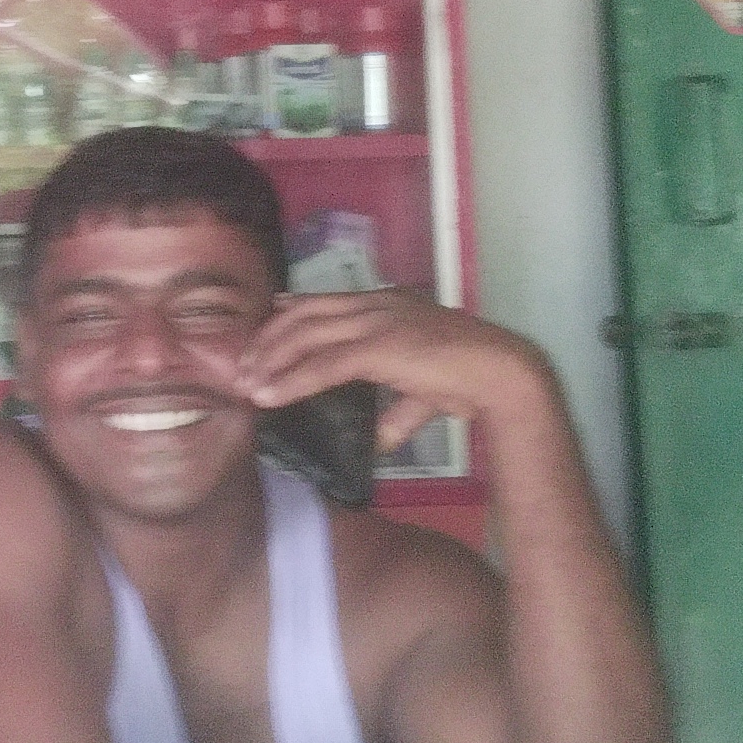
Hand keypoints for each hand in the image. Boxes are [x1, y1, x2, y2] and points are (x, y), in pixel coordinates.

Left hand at [236, 290, 551, 453]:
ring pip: (306, 335)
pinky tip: (269, 395)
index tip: (269, 317)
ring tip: (246, 383)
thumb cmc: (470, 379)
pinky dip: (290, 380)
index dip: (292, 309)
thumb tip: (381, 441)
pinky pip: (322, 364)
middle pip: (305, 315)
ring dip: (270, 359)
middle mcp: (376, 306)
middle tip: (243, 365)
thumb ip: (397, 412)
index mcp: (388, 305)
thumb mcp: (424, 392)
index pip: (326, 300)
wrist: (499, 372)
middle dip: (269, 339)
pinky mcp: (378, 347)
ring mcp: (376, 322)